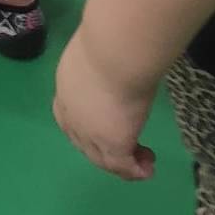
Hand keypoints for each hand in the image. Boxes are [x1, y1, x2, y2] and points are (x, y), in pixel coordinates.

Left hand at [54, 31, 157, 182]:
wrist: (113, 53)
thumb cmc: (109, 43)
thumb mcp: (98, 52)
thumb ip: (102, 62)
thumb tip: (116, 55)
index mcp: (65, 86)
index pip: (66, 115)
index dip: (80, 127)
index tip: (102, 126)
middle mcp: (71, 112)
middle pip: (82, 142)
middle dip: (103, 150)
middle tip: (128, 149)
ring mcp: (89, 131)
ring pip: (102, 158)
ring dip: (123, 164)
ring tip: (144, 161)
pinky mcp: (111, 143)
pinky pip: (122, 166)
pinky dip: (135, 170)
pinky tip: (148, 168)